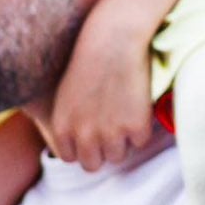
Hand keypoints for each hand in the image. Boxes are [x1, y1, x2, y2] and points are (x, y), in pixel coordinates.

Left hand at [45, 4, 159, 171]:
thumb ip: (69, 123)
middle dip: (101, 150)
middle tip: (110, 129)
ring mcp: (110, 133)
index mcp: (62, 127)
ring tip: (123, 113)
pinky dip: (141, 126)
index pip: (71, 158)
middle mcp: (83, 135)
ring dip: (122, 140)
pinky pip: (140, 141)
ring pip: (118, 156)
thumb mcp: (66, 95)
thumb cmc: (89, 59)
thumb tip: (81, 144)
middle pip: (93, 165)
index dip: (83, 146)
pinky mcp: (135, 127)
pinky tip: (136, 104)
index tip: (92, 132)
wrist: (112, 39)